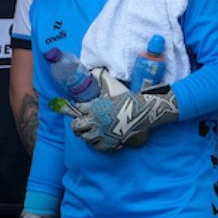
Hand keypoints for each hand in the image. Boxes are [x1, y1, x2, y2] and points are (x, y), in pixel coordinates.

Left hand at [56, 74, 177, 152]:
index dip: (79, 109)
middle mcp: (94, 121)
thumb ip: (102, 82)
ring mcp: (100, 133)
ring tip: (90, 132)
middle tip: (81, 123)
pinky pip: (96, 146)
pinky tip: (99, 139)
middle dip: (77, 124)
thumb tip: (95, 71)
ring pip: (85, 138)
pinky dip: (96, 144)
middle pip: (76, 126)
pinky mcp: (108, 142)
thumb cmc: (127, 98)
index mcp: (92, 107)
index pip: (77, 108)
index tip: (82, 110)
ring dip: (86, 135)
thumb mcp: (112, 88)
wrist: (141, 111)